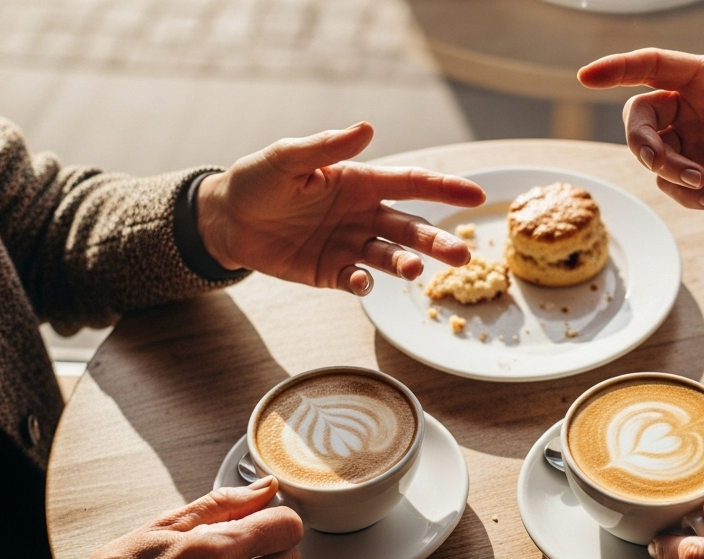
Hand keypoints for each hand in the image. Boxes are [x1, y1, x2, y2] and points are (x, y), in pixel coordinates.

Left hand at [196, 122, 486, 294]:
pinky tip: (362, 283)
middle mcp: (363, 214)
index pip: (412, 184)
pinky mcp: (331, 272)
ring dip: (405, 264)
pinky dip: (362, 284)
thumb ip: (326, 148)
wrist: (225, 219)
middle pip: (410, 228)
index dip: (446, 188)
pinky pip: (355, 280)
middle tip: (461, 256)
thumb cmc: (257, 179)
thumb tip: (367, 129)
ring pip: (389, 256)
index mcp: (360, 182)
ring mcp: (350, 245)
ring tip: (414, 270)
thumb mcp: (287, 158)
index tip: (477, 195)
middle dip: (436, 241)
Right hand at [578, 49, 703, 220]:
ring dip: (667, 172)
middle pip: (639, 116)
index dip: (617, 68)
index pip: (652, 66)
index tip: (586, 77)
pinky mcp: (694, 170)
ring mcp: (690, 138)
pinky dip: (683, 195)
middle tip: (670, 168)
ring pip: (649, 152)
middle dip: (644, 144)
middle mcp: (691, 104)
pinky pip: (668, 182)